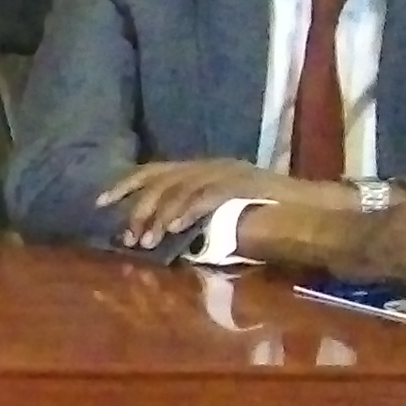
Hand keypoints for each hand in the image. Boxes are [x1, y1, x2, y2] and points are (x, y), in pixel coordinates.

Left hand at [96, 159, 344, 249]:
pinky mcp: (242, 184)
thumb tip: (158, 230)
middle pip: (162, 181)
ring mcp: (226, 172)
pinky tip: (174, 229)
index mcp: (201, 167)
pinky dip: (188, 212)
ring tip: (147, 240)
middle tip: (127, 236)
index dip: (124, 185)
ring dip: (159, 217)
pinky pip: (208, 196)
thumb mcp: (221, 206)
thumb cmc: (262, 211)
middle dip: (139, 209)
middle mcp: (209, 164)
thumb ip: (191, 212)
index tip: (98, 203)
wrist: (307, 205)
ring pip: (180, 189)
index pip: (153, 170)